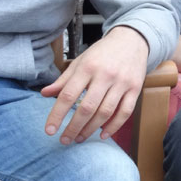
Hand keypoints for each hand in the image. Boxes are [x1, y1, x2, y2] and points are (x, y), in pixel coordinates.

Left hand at [40, 26, 148, 143]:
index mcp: (88, 67)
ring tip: (79, 138)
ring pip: (106, 112)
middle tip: (65, 140)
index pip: (68, 95)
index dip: (57, 115)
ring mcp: (122, 82)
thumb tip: (45, 94)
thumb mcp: (80, 61)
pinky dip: (114, 126)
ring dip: (91, 129)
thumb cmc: (102, 52)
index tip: (49, 130)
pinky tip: (102, 134)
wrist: (132, 40)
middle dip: (74, 127)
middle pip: (87, 108)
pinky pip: (125, 112)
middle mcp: (105, 75)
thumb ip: (64, 79)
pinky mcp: (135, 88)